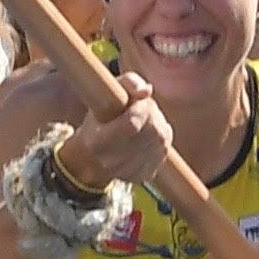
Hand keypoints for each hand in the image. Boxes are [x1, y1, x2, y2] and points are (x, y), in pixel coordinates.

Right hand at [57, 86, 175, 198]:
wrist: (93, 158)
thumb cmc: (99, 120)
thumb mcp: (106, 94)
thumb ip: (128, 83)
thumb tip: (147, 90)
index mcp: (98, 142)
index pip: (133, 122)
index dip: (141, 106)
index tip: (136, 101)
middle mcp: (113, 162)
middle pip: (152, 129)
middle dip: (151, 113)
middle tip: (138, 110)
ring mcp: (131, 171)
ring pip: (162, 138)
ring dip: (156, 124)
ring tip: (141, 123)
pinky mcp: (145, 175)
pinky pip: (164, 149)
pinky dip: (158, 139)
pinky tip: (144, 137)